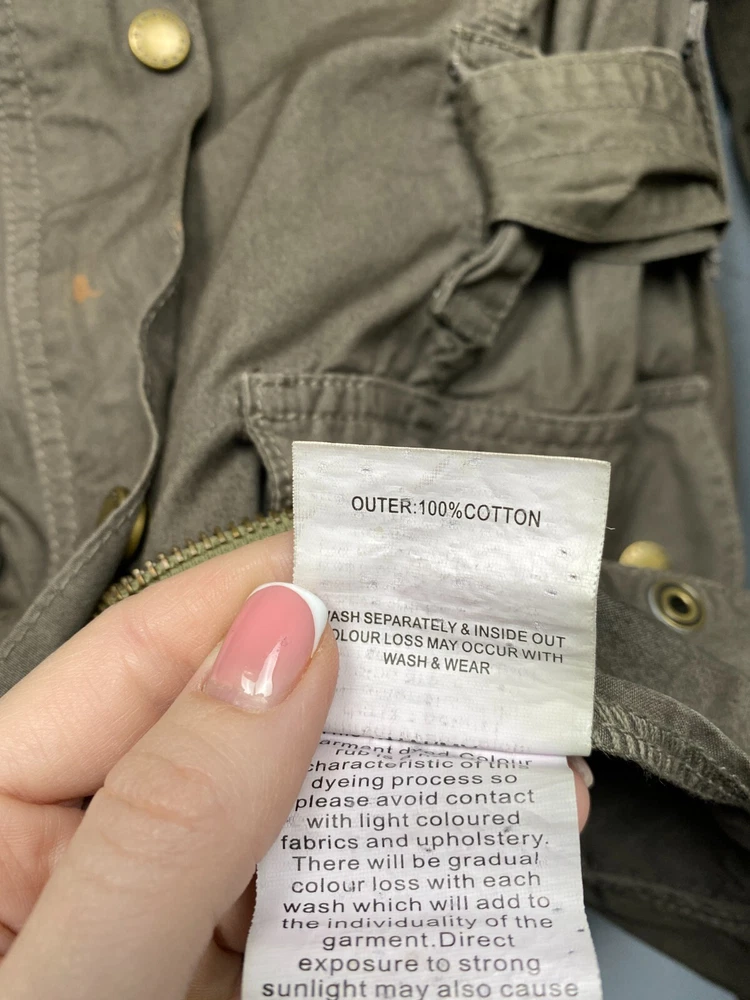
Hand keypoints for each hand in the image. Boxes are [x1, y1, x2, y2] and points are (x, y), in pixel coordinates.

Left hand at [0, 530, 589, 999]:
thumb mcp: (77, 973)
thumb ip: (175, 807)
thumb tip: (284, 636)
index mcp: (1, 794)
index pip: (152, 647)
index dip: (267, 587)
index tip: (383, 556)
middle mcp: (81, 825)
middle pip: (234, 708)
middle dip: (356, 680)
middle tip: (475, 653)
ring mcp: (156, 888)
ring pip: (284, 794)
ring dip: (388, 771)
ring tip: (498, 745)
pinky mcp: (213, 948)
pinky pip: (304, 880)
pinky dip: (381, 863)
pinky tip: (450, 842)